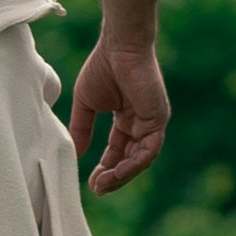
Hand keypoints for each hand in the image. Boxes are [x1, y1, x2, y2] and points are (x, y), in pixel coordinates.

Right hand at [71, 24, 170, 192]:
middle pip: (130, 158)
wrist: (119, 46)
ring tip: (103, 185)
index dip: (106, 167)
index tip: (92, 182)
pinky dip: (133, 164)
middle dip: (114, 176)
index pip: (118, 150)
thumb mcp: (86, 104)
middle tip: (97, 189)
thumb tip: (77, 153)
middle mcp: (142, 122)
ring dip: (122, 175)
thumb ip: (82, 128)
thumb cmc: (103, 67)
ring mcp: (152, 121)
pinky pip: (148, 150)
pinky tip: (115, 172)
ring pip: (140, 159)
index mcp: (127, 118)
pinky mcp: (158, 119)